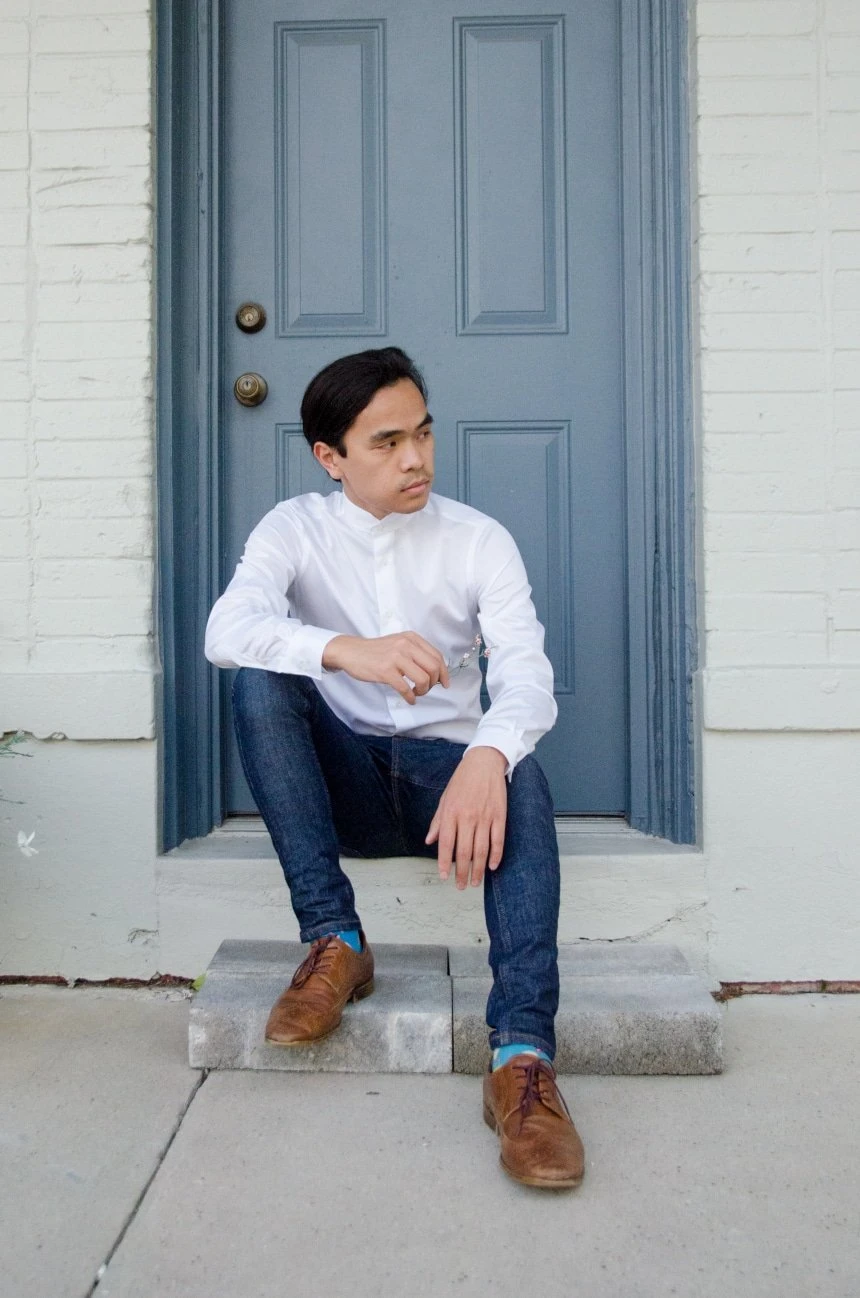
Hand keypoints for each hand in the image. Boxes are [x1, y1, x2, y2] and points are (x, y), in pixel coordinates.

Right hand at [322, 632, 449, 703]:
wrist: (351, 651)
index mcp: (412, 638)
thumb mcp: (398, 644)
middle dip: (434, 683)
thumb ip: (415, 653)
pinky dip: (410, 698)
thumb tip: (434, 672)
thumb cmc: (376, 651)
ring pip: (422, 679)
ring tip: (416, 693)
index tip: (444, 683)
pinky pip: (405, 689)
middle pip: (433, 668)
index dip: (444, 673)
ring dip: (423, 691)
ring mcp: (396, 658)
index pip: (437, 656)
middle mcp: (406, 645)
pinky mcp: (386, 671)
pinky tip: (409, 699)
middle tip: (427, 689)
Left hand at [425, 747, 507, 888]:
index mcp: (451, 813)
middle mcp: (467, 817)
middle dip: (462, 873)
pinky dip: (496, 856)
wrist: (484, 762)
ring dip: (479, 869)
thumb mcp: (445, 798)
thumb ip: (438, 821)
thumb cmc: (462, 780)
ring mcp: (485, 817)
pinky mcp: (499, 816)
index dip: (444, 863)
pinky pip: (498, 840)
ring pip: (482, 850)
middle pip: (464, 852)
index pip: (446, 844)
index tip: (444, 877)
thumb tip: (429, 841)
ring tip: (476, 882)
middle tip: (461, 886)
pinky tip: (493, 866)